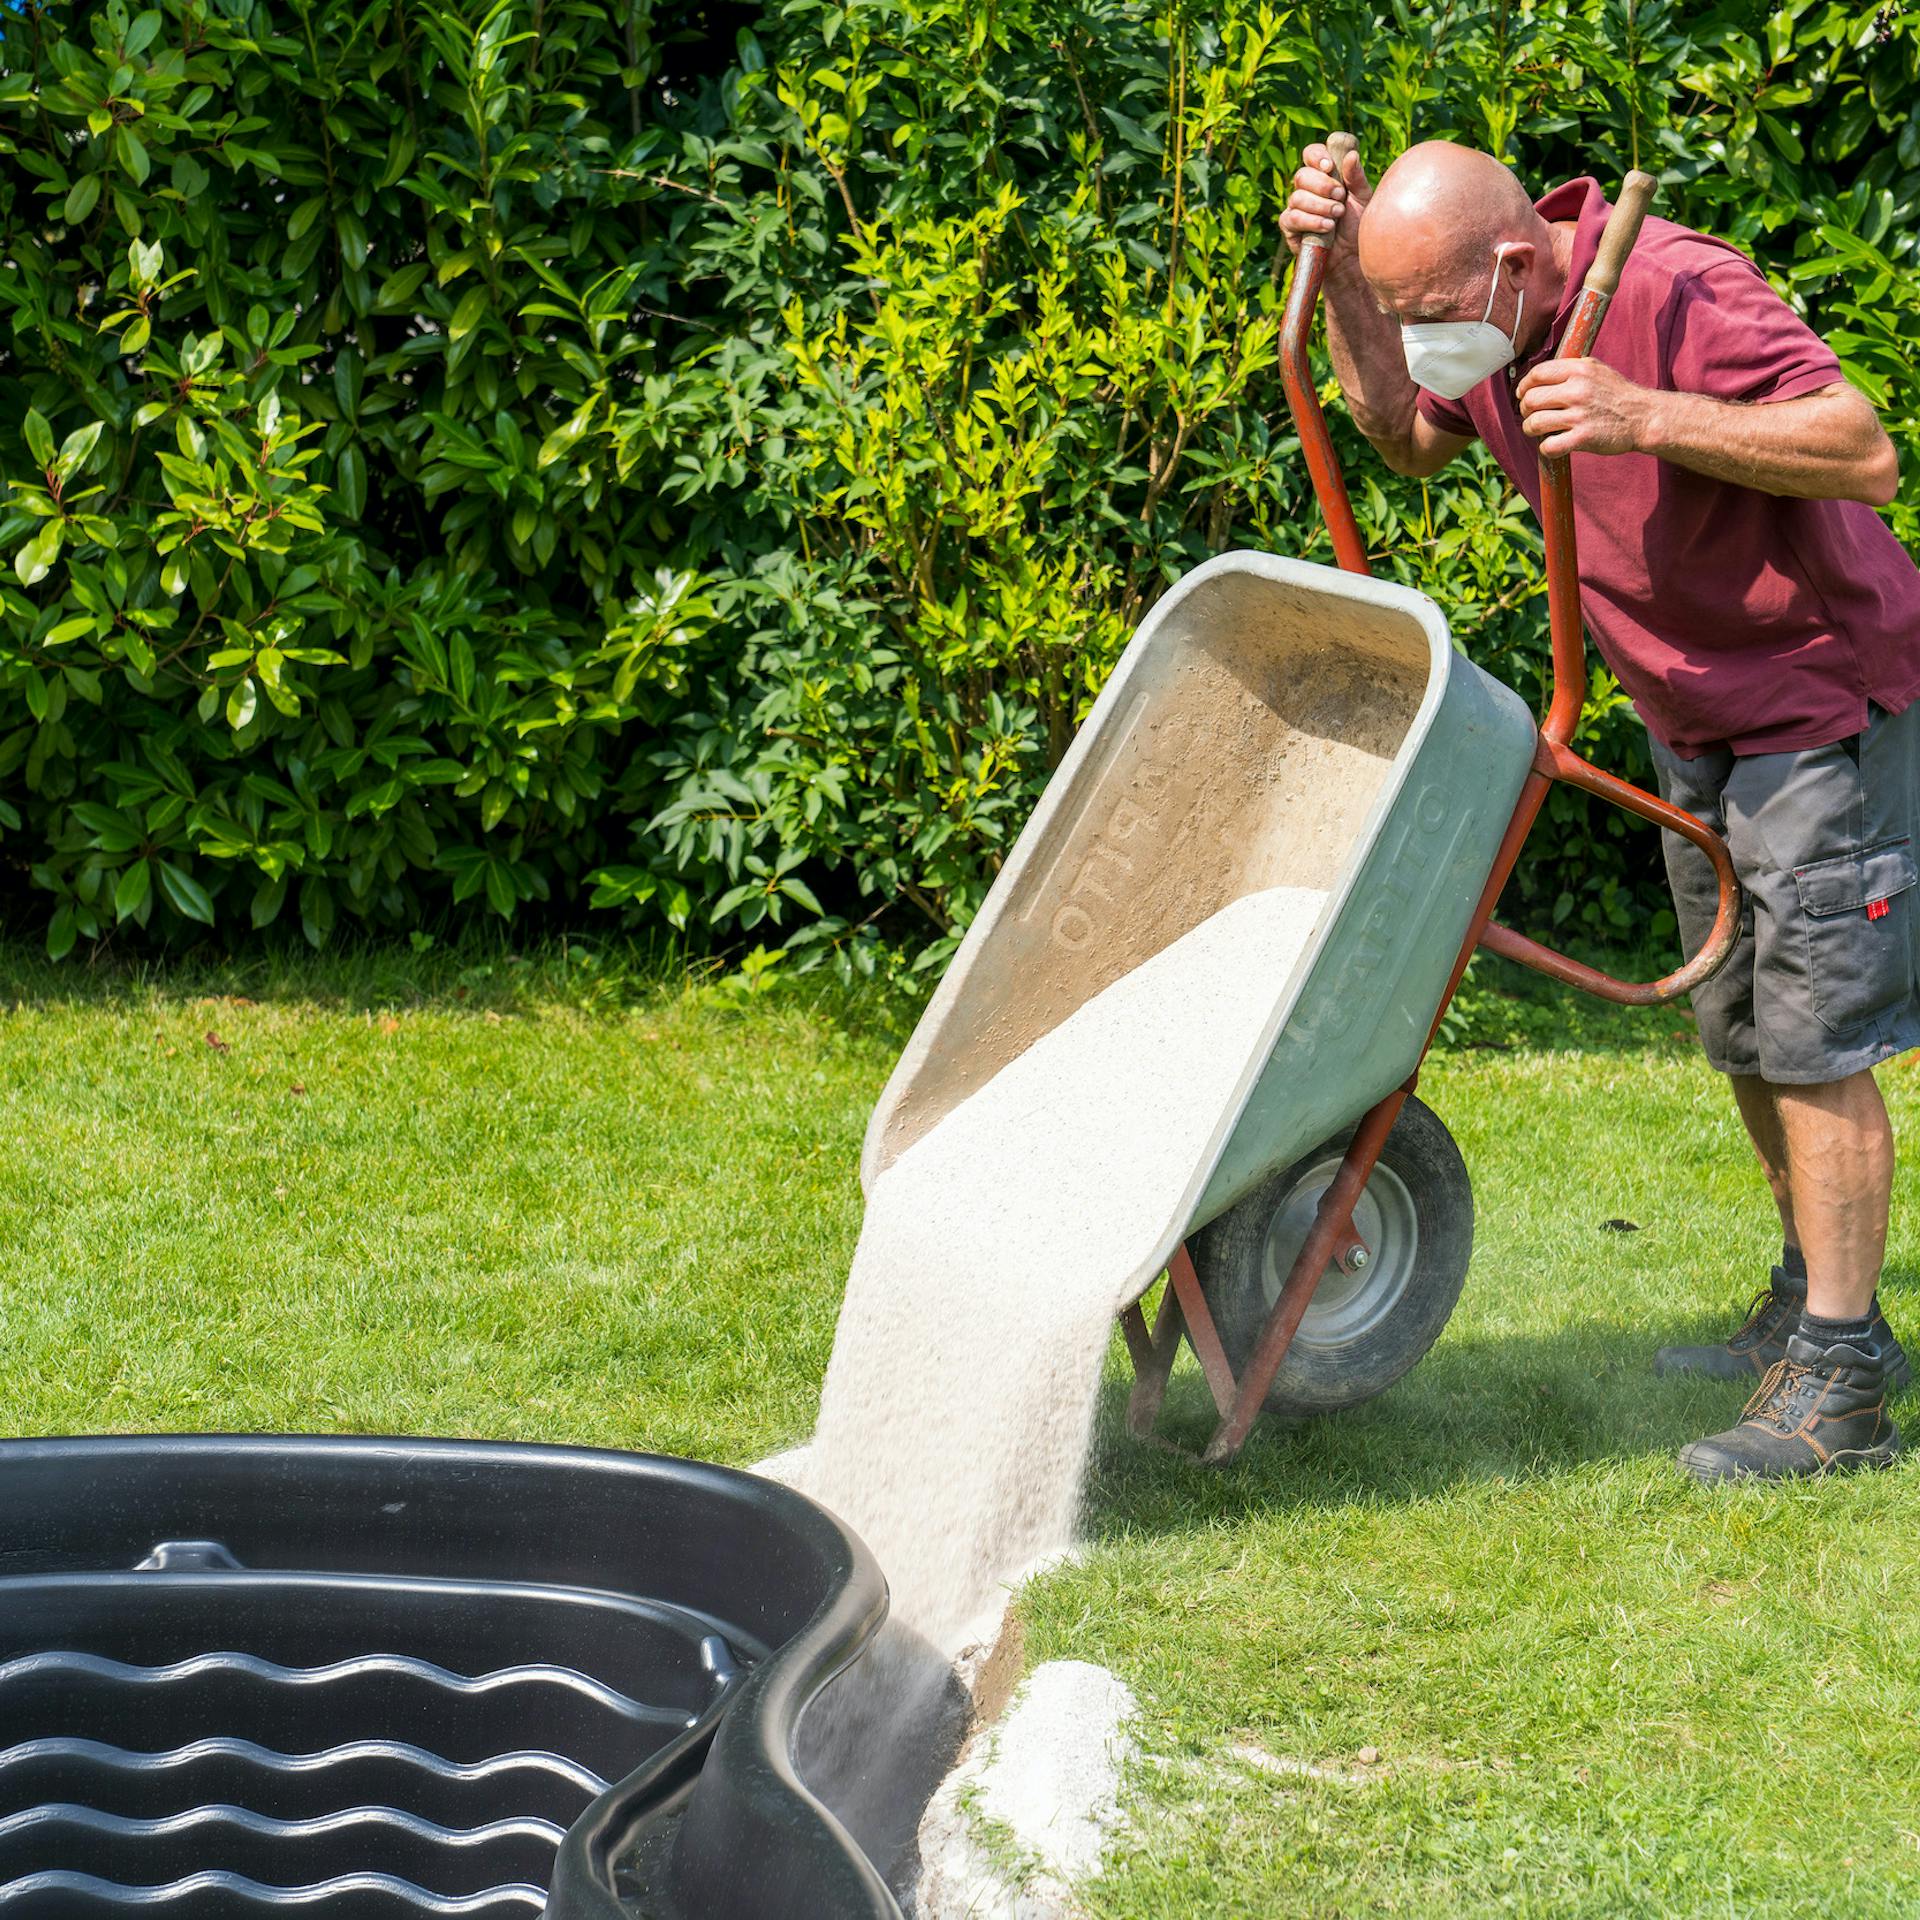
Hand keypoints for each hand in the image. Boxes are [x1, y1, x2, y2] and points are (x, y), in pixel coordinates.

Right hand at [1281, 140, 1372, 272]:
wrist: (1351, 258)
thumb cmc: (1357, 226)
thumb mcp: (1363, 198)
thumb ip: (1356, 177)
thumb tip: (1351, 155)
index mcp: (1324, 175)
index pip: (1311, 154)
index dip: (1317, 156)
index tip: (1329, 166)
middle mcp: (1307, 189)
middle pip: (1302, 175)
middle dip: (1322, 185)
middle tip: (1340, 198)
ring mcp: (1296, 208)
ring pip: (1297, 197)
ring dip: (1320, 205)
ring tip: (1337, 216)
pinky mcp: (1289, 228)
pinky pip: (1292, 217)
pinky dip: (1311, 221)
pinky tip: (1326, 227)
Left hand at [1515, 357, 1656, 456]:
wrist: (1643, 417)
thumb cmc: (1617, 394)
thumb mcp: (1596, 370)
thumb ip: (1569, 370)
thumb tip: (1538, 376)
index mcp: (1579, 370)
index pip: (1537, 374)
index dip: (1524, 386)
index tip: (1522, 395)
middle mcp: (1578, 390)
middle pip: (1530, 400)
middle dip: (1525, 411)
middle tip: (1532, 416)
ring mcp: (1580, 414)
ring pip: (1534, 423)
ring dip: (1531, 430)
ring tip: (1539, 431)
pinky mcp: (1583, 437)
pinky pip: (1548, 446)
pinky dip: (1546, 449)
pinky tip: (1553, 445)